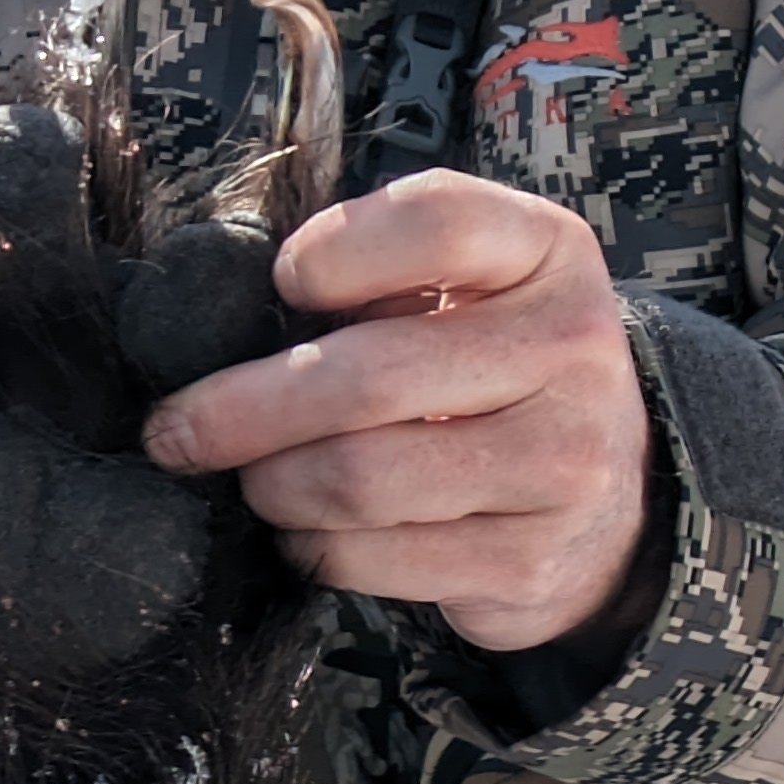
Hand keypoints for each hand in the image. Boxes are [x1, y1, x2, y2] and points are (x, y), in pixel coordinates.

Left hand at [141, 168, 660, 652]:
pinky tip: (311, 530)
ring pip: (358, 478)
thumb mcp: (469, 286)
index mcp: (549, 253)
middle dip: (241, 409)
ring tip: (255, 478)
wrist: (607, 497)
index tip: (281, 282)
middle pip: (367, 375)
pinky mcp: (529, 561)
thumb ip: (380, 271)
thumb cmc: (493, 368)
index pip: (438, 221)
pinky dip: (312, 548)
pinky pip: (371, 558)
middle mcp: (571, 351)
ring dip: (272, 485)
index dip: (338, 250)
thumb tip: (227, 309)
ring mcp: (562, 463)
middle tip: (176, 429)